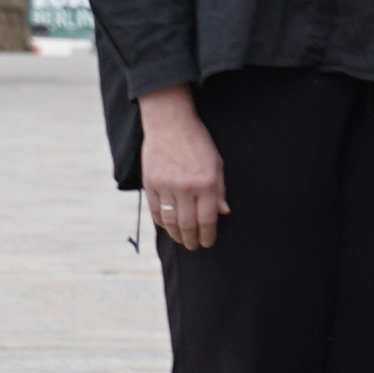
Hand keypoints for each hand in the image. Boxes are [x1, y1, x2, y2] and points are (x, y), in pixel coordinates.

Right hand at [133, 88, 226, 252]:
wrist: (170, 125)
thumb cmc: (198, 143)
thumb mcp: (217, 164)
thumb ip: (219, 190)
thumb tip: (223, 213)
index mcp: (206, 183)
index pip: (207, 219)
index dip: (208, 235)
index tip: (208, 243)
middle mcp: (185, 188)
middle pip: (187, 224)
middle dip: (192, 239)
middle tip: (195, 247)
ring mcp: (165, 186)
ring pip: (170, 221)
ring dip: (176, 235)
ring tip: (182, 240)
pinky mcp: (150, 184)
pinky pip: (156, 210)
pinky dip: (161, 222)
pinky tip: (167, 227)